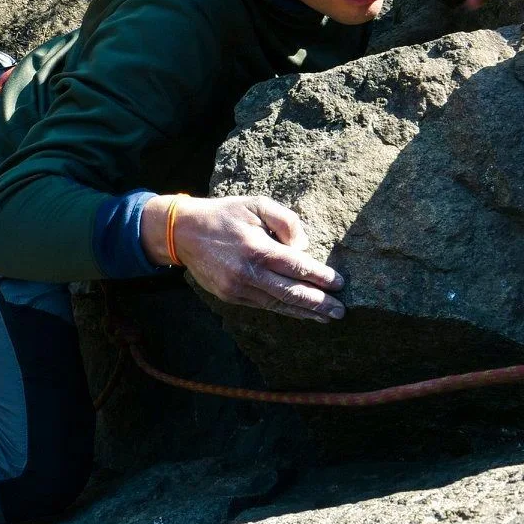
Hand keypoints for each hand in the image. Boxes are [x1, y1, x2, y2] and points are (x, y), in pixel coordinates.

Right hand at [143, 194, 344, 321]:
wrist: (182, 232)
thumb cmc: (225, 214)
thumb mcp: (257, 204)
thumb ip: (286, 221)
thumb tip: (303, 247)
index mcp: (257, 248)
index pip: (298, 267)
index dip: (321, 277)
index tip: (340, 284)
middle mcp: (248, 273)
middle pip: (292, 293)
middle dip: (319, 304)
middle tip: (340, 311)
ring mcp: (238, 288)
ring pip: (278, 304)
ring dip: (304, 312)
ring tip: (325, 318)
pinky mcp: (230, 296)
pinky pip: (262, 305)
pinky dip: (283, 309)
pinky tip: (298, 312)